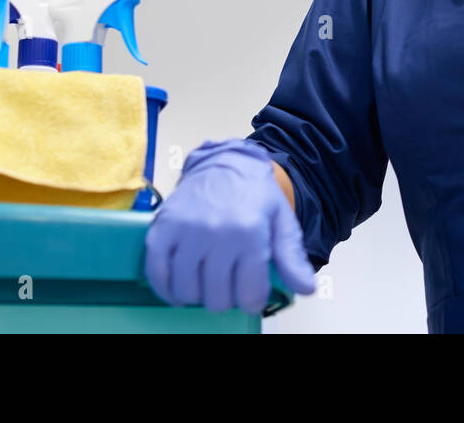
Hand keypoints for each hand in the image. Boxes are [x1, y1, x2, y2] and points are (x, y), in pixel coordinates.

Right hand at [144, 138, 317, 312]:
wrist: (225, 163)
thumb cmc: (255, 196)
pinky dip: (166, 289)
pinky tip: (179, 289)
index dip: (252, 300)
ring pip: (187, 291)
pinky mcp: (162, 228)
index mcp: (250, 231)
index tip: (251, 295)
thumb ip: (292, 258)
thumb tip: (306, 288)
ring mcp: (186, 230)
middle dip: (227, 299)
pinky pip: (157, 273)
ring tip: (207, 283)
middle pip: (217, 297)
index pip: (250, 293)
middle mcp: (217, 231)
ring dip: (198, 295)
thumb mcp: (282, 222)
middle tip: (229, 285)